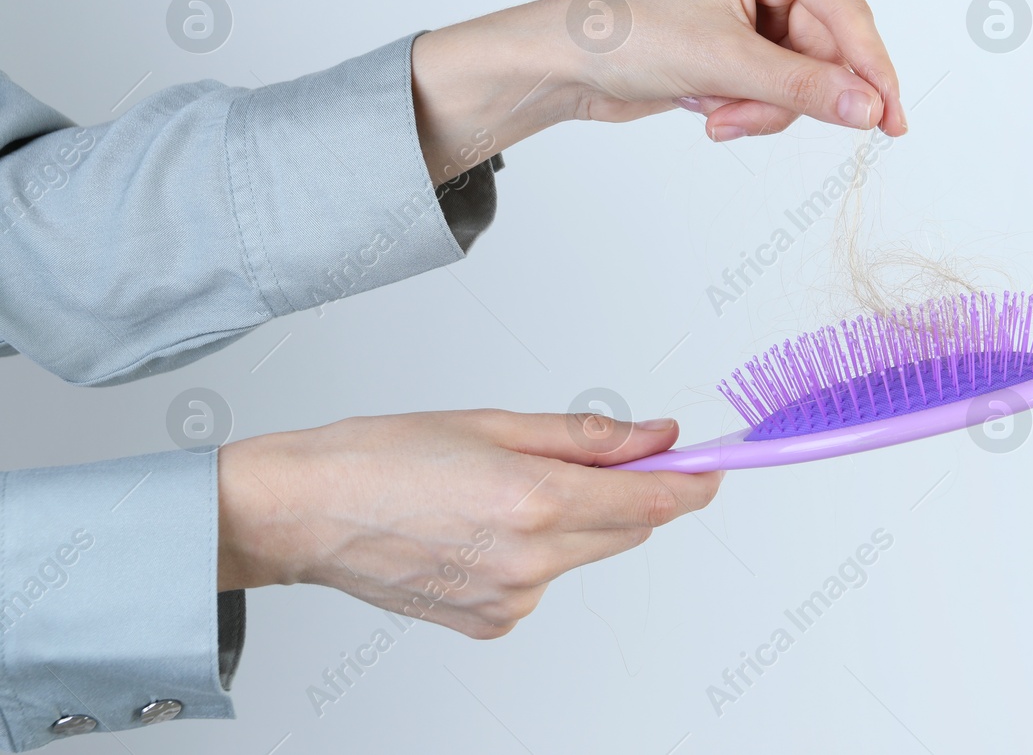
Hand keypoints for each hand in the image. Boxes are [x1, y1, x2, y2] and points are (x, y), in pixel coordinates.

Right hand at [217, 411, 721, 638]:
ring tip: (503, 488)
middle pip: (628, 527)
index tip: (713, 465)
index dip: (693, 480)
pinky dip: (535, 551)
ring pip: (585, 552)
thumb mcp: (495, 422)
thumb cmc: (383, 457)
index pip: (654, 498)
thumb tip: (658, 434)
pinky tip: (481, 527)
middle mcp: (532, 561)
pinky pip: (545, 580)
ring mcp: (513, 600)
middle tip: (594, 454)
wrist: (305, 514)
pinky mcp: (493, 624)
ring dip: (573, 520)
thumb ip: (589, 435)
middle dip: (628, 489)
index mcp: (536, 501)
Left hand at [411, 0, 906, 183]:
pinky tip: (706, 107)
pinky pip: (777, 86)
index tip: (893, 122)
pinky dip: (748, 108)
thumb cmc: (624, 35)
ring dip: (763, 108)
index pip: (847, 12)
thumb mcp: (724, 65)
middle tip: (743, 120)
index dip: (873, 72)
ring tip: (716, 114)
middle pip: (826, 51)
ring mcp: (757, 1)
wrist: (561, 60)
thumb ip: (805, 88)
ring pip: (803, 77)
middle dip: (788, 96)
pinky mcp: (741, 37)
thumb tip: (870, 110)